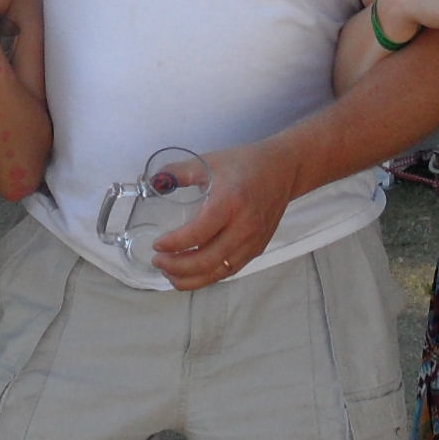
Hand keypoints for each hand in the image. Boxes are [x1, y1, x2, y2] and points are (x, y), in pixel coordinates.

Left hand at [151, 140, 297, 290]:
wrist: (284, 170)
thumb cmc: (246, 164)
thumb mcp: (210, 161)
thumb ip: (179, 172)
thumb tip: (154, 182)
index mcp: (230, 202)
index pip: (198, 234)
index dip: (174, 244)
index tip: (157, 245)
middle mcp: (244, 226)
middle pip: (207, 260)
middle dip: (177, 267)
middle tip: (159, 262)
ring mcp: (253, 241)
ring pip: (219, 271)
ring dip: (191, 279)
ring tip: (170, 274)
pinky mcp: (258, 248)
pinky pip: (230, 269)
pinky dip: (209, 276)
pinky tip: (193, 273)